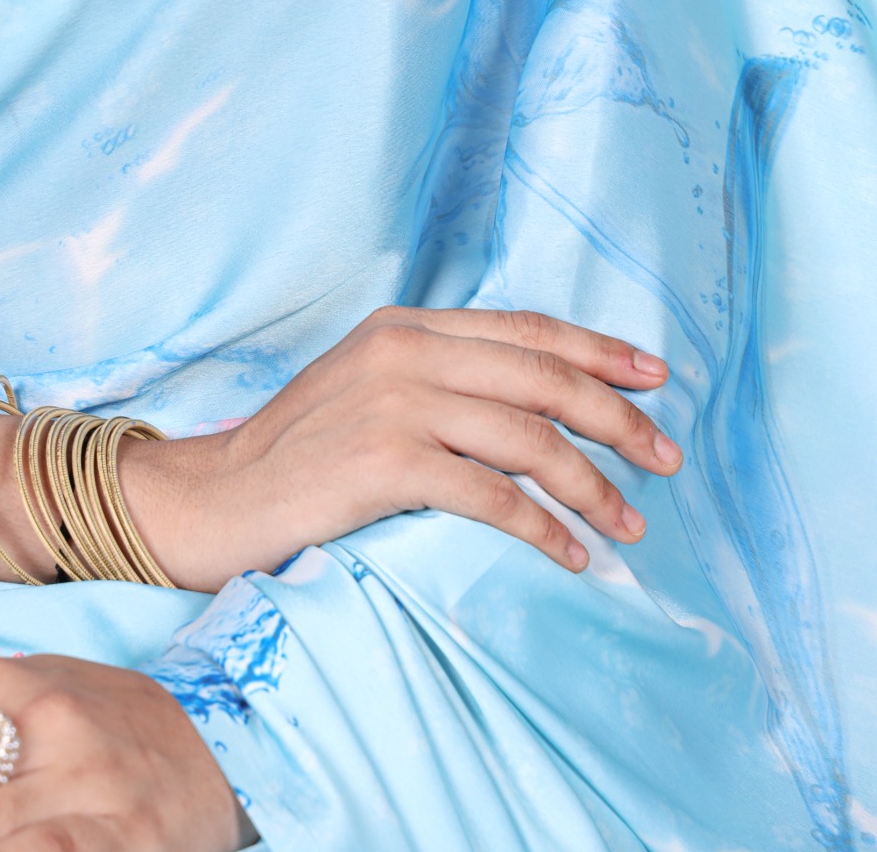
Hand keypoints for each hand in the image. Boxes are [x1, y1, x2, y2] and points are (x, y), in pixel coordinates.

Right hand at [120, 306, 682, 588]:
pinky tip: (570, 554)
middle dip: (617, 419)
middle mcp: (404, 351)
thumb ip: (437, 375)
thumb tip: (534, 401)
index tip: (655, 377)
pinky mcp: (385, 462)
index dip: (599, 350)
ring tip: (630, 523)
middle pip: (542, 377)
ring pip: (528, 437)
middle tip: (667, 458)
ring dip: (593, 484)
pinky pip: (492, 495)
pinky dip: (543, 528)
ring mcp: (394, 403)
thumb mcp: (367, 386)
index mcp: (405, 326)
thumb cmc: (298, 453)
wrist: (214, 498)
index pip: (526, 328)